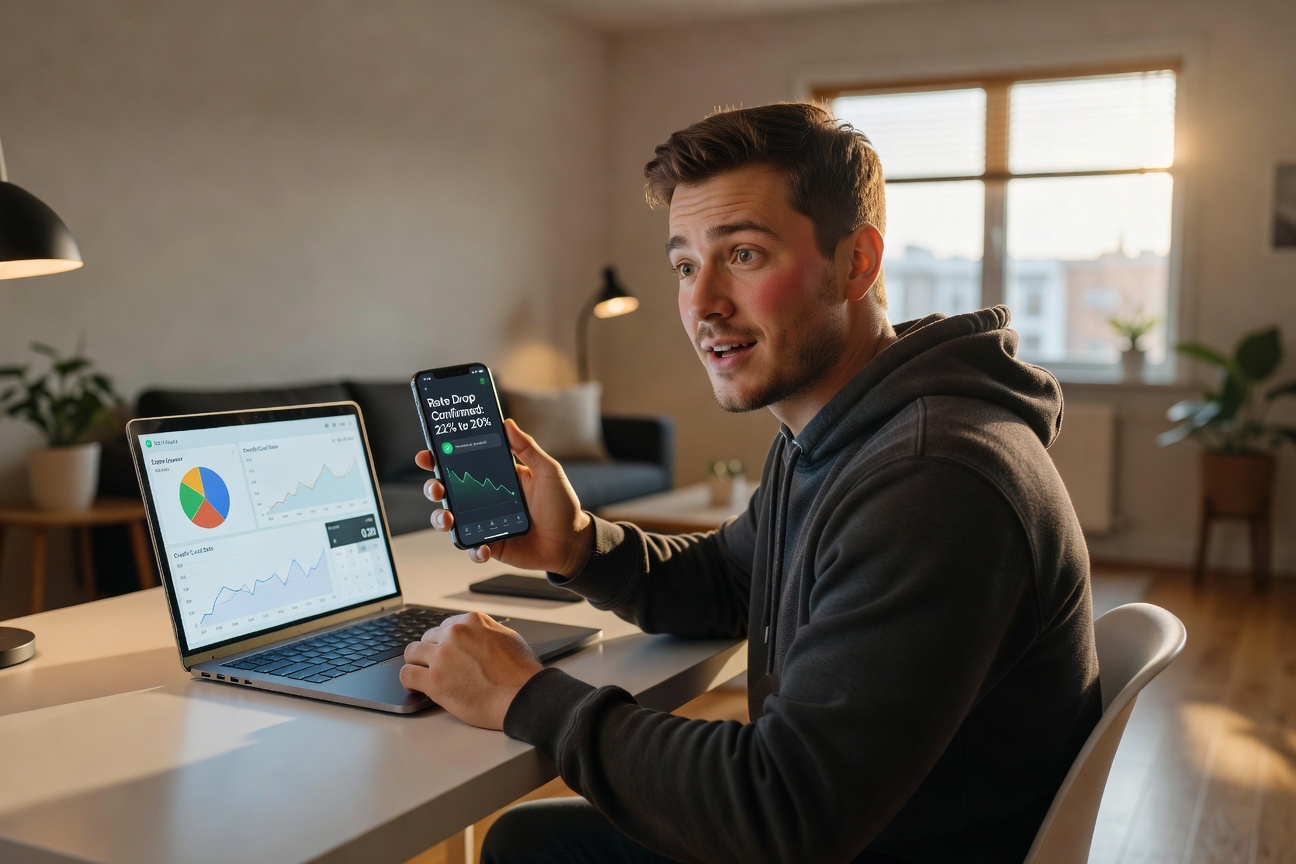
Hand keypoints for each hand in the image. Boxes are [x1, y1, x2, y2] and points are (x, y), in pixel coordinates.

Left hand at [400, 612, 542, 728]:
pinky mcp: (435, 681)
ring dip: (417, 663)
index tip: (445, 652)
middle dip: (431, 652)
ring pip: (412, 653)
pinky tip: (415, 686)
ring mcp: (442, 657)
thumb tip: (476, 636)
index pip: (445, 627)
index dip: (445, 642)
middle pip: (427, 638)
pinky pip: (407, 675)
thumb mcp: (508, 637)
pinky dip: (409, 681)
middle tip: (438, 667)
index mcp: (472, 621)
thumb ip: (485, 632)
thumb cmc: (520, 672)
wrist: (523, 696)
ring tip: (421, 675)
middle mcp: (454, 634)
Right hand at [417, 419, 593, 575]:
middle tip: (436, 486)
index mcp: (495, 478)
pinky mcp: (491, 545)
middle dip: (433, 488)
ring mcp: (485, 523)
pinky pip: (473, 548)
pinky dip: (473, 549)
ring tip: (447, 518)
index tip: (427, 454)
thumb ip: (527, 448)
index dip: (441, 459)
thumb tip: (508, 423)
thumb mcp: (547, 471)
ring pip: (452, 521)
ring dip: (441, 519)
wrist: (571, 541)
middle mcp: (484, 499)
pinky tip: (481, 547)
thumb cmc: (561, 505)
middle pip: (448, 492)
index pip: (462, 465)